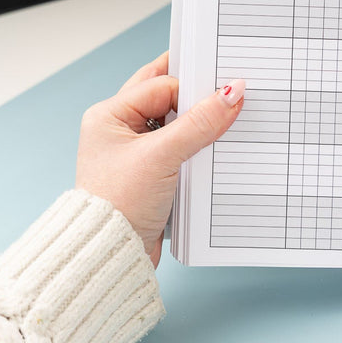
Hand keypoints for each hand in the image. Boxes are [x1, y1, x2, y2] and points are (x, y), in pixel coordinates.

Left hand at [75, 51, 243, 265]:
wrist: (111, 257)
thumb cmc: (119, 205)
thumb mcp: (162, 156)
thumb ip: (200, 122)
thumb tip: (231, 93)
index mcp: (110, 115)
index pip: (163, 85)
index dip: (193, 87)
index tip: (226, 89)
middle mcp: (122, 129)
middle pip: (168, 97)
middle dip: (196, 97)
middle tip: (227, 92)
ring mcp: (138, 151)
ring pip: (178, 122)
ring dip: (200, 123)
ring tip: (223, 124)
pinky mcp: (153, 171)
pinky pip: (182, 145)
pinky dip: (199, 145)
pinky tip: (214, 148)